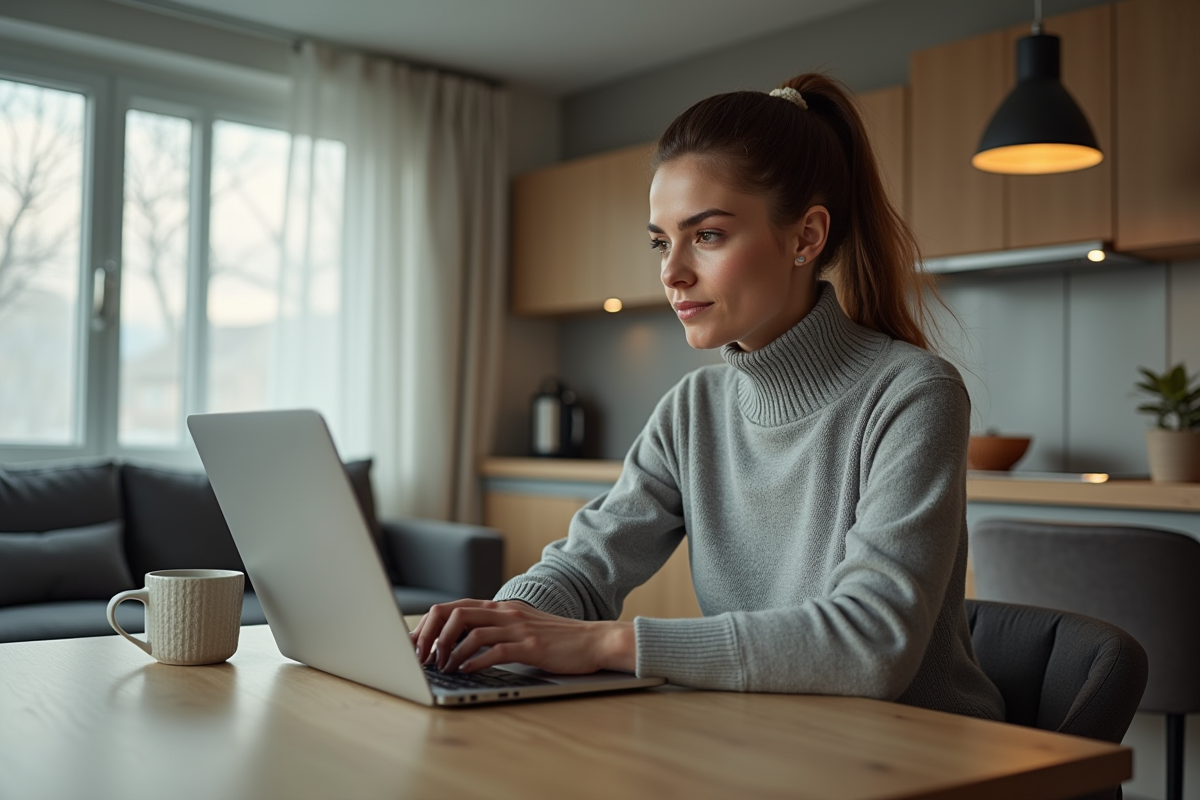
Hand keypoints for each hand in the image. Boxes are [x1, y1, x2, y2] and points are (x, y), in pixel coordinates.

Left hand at [410, 599, 634, 674]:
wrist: (592, 640)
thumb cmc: (554, 639)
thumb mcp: (519, 626)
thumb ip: (493, 628)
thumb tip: (458, 643)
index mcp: (500, 607)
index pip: (453, 607)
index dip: (428, 624)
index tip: (413, 644)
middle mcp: (506, 613)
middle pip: (455, 613)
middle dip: (431, 636)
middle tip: (421, 658)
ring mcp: (518, 628)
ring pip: (471, 631)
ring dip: (450, 651)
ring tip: (441, 667)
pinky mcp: (531, 646)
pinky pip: (495, 650)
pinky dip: (474, 661)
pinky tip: (465, 671)